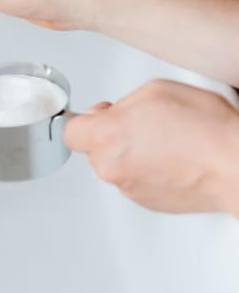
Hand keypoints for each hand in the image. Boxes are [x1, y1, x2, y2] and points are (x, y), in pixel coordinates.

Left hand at [65, 79, 238, 216]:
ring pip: (115, 165)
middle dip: (111, 135)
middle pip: (93, 149)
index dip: (85, 120)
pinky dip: (146, 170)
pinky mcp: (147, 202)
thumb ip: (122, 103)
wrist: (235, 165)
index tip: (98, 116)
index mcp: (106, 136)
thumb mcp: (155, 91)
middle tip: (142, 124)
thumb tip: (114, 112)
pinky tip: (171, 158)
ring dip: (130, 153)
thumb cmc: (205, 129)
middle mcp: (112, 166)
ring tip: (164, 141)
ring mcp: (129, 187)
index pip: (70, 131)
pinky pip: (135, 181)